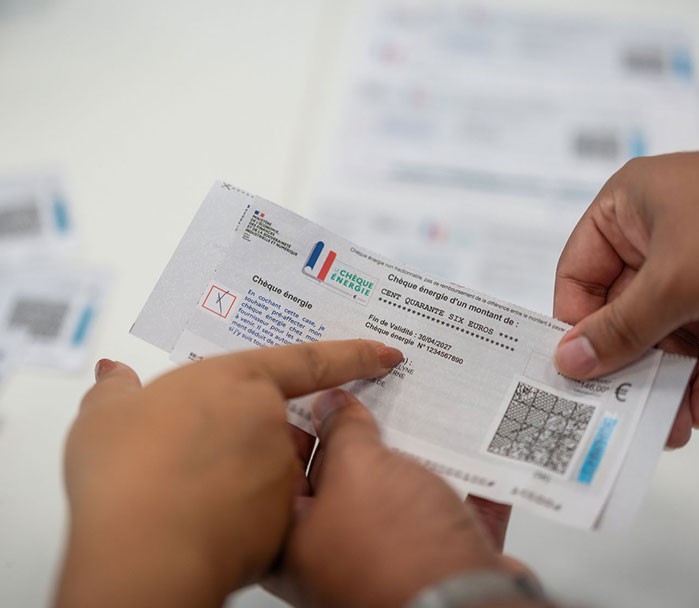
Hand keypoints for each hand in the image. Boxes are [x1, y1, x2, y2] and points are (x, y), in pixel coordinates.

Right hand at [55, 340, 402, 607]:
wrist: (142, 551)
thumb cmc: (124, 473)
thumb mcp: (106, 416)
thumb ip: (117, 390)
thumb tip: (114, 375)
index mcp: (239, 382)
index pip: (310, 362)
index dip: (354, 355)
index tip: (386, 354)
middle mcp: (270, 422)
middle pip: (279, 425)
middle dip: (255, 439)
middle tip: (205, 454)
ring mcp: (280, 473)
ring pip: (275, 471)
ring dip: (251, 478)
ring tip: (195, 492)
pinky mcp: (282, 522)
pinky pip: (269, 512)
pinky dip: (247, 516)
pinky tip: (206, 522)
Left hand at [267, 389, 536, 607]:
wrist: (471, 605)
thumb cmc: (397, 553)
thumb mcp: (360, 469)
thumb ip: (341, 431)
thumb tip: (331, 406)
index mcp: (294, 541)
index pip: (284, 471)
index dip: (301, 427)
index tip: (322, 393)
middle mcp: (333, 556)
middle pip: (341, 479)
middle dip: (360, 437)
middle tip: (369, 396)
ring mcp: (383, 559)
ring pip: (392, 491)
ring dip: (408, 456)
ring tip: (417, 415)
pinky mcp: (429, 561)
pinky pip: (437, 509)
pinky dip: (453, 483)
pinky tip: (465, 454)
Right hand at [554, 148, 698, 446]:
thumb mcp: (677, 280)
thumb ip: (620, 327)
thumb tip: (568, 360)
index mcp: (631, 208)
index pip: (579, 272)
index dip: (574, 322)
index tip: (574, 371)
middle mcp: (662, 236)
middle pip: (625, 310)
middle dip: (629, 363)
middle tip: (619, 411)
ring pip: (671, 333)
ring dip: (668, 380)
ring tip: (666, 428)